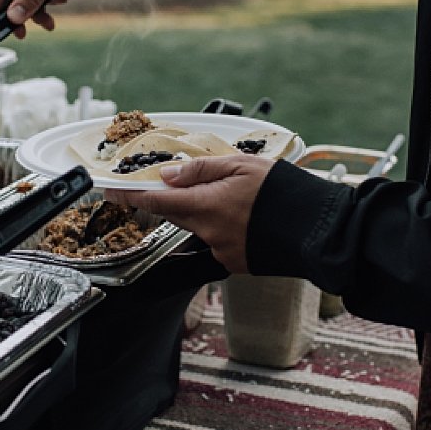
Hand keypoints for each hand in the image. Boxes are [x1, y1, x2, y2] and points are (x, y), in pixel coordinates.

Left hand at [108, 155, 274, 272]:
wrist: (317, 228)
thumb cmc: (284, 192)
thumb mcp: (242, 165)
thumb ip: (201, 169)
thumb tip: (168, 174)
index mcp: (206, 206)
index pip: (157, 201)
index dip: (131, 196)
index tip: (113, 191)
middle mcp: (209, 233)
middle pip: (177, 215)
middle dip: (178, 200)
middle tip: (191, 183)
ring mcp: (222, 252)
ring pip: (199, 229)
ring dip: (206, 213)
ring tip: (237, 200)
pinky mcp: (236, 264)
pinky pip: (217, 244)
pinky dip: (224, 230)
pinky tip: (247, 219)